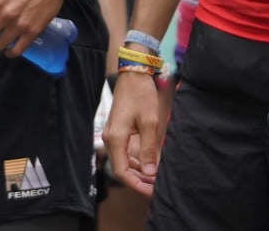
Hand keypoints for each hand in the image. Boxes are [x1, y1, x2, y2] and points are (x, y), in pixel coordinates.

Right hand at [103, 71, 162, 194]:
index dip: (137, 185)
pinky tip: (149, 165)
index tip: (153, 192)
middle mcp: (110, 139)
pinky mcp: (117, 132)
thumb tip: (150, 173)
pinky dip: (136, 163)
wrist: (132, 77)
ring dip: (138, 173)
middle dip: (139, 181)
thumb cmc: (140, 97)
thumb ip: (149, 149)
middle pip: (121, 169)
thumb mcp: (149, 123)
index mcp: (116, 139)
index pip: (122, 172)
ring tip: (156, 179)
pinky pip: (123, 153)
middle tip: (158, 188)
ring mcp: (112, 135)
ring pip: (123, 162)